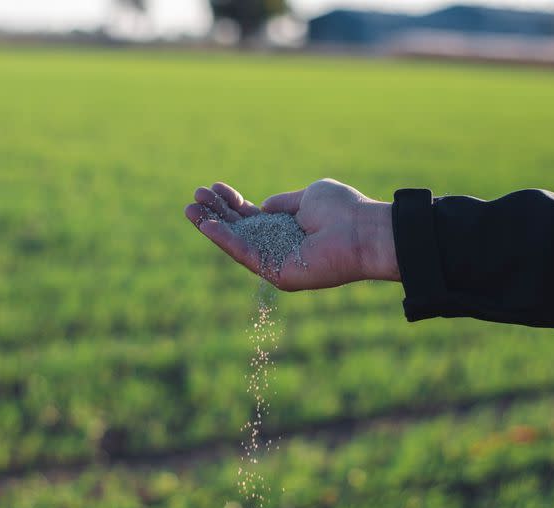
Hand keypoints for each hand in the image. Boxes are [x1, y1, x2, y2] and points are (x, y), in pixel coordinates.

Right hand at [184, 179, 399, 290]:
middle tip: (194, 196)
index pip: (252, 216)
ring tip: (190, 209)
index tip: (214, 187)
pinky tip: (208, 226)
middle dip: (216, 212)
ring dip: (212, 227)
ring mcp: (277, 262)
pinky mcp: (278, 274)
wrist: (363, 230)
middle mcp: (280, 246)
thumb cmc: (343, 209)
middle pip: (239, 229)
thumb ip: (282, 202)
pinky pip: (247, 256)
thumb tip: (263, 205)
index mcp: (287, 227)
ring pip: (237, 243)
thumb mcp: (308, 196)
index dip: (232, 202)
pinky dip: (226, 241)